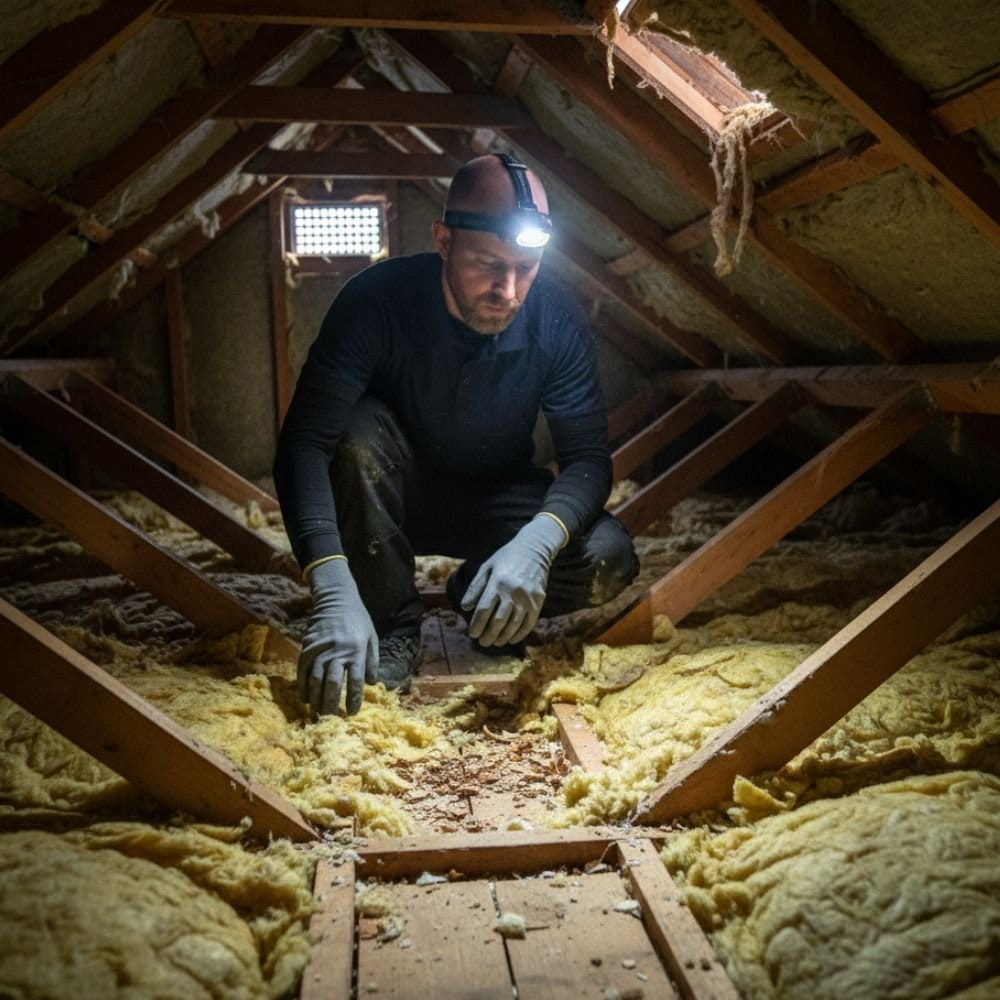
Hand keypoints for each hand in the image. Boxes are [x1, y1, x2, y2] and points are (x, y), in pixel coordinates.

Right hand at [298, 557, 377, 716]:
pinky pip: (302, 670)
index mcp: (357, 650)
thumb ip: (372, 661)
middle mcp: (338, 651)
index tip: (353, 713)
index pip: (356, 681)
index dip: (354, 699)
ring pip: (315, 679)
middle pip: (333, 683)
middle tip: (331, 720)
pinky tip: (304, 698)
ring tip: (317, 714)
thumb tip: (371, 684)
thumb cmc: (358, 620)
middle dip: (331, 704)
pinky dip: (302, 686)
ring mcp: (320, 648)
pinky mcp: (307, 646)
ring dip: (315, 699)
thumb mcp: (372, 638)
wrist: (337, 598)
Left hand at [463, 514, 566, 646]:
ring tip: (495, 643)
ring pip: (513, 625)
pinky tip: (511, 639)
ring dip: (502, 637)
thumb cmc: (506, 558)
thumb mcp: (487, 567)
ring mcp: (527, 598)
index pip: (484, 610)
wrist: (534, 549)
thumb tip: (465, 608)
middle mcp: (513, 591)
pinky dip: (519, 634)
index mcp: (497, 582)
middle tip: (482, 643)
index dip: (476, 625)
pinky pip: (528, 623)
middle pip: (498, 621)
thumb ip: (475, 588)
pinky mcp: (538, 601)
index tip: (472, 634)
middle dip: (488, 635)